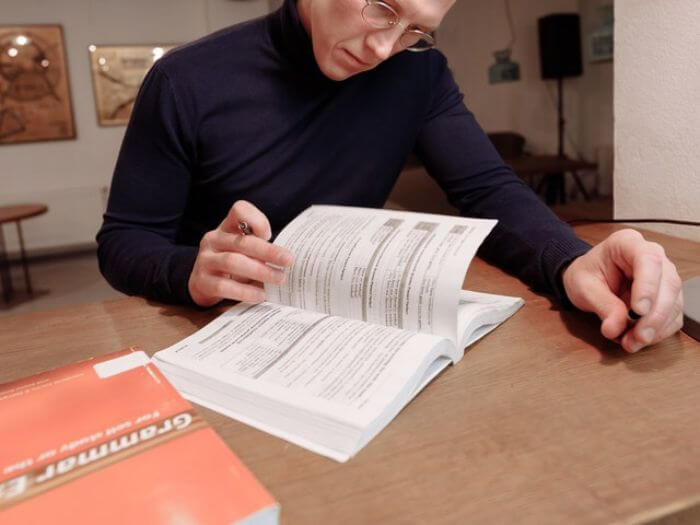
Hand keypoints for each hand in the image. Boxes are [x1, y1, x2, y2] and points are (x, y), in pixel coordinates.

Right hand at [188, 200, 293, 306]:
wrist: (202, 283)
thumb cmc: (233, 264)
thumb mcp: (244, 251)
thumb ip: (260, 248)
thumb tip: (288, 258)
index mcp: (227, 228)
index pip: (240, 210)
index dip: (257, 220)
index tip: (270, 235)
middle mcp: (213, 240)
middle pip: (242, 242)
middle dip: (268, 251)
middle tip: (288, 261)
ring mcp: (205, 260)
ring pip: (233, 262)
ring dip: (259, 271)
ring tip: (278, 279)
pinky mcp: (201, 281)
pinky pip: (224, 286)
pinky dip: (245, 292)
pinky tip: (260, 295)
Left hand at [561, 229, 683, 352]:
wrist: (587, 278)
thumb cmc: (585, 274)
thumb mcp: (583, 287)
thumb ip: (601, 305)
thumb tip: (616, 328)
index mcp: (627, 243)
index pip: (648, 259)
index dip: (648, 286)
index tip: (639, 311)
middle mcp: (652, 256)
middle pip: (668, 283)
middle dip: (655, 315)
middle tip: (638, 337)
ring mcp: (663, 276)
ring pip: (675, 302)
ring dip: (657, 328)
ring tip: (632, 342)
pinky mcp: (666, 296)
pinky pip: (673, 315)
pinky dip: (659, 331)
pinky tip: (640, 339)